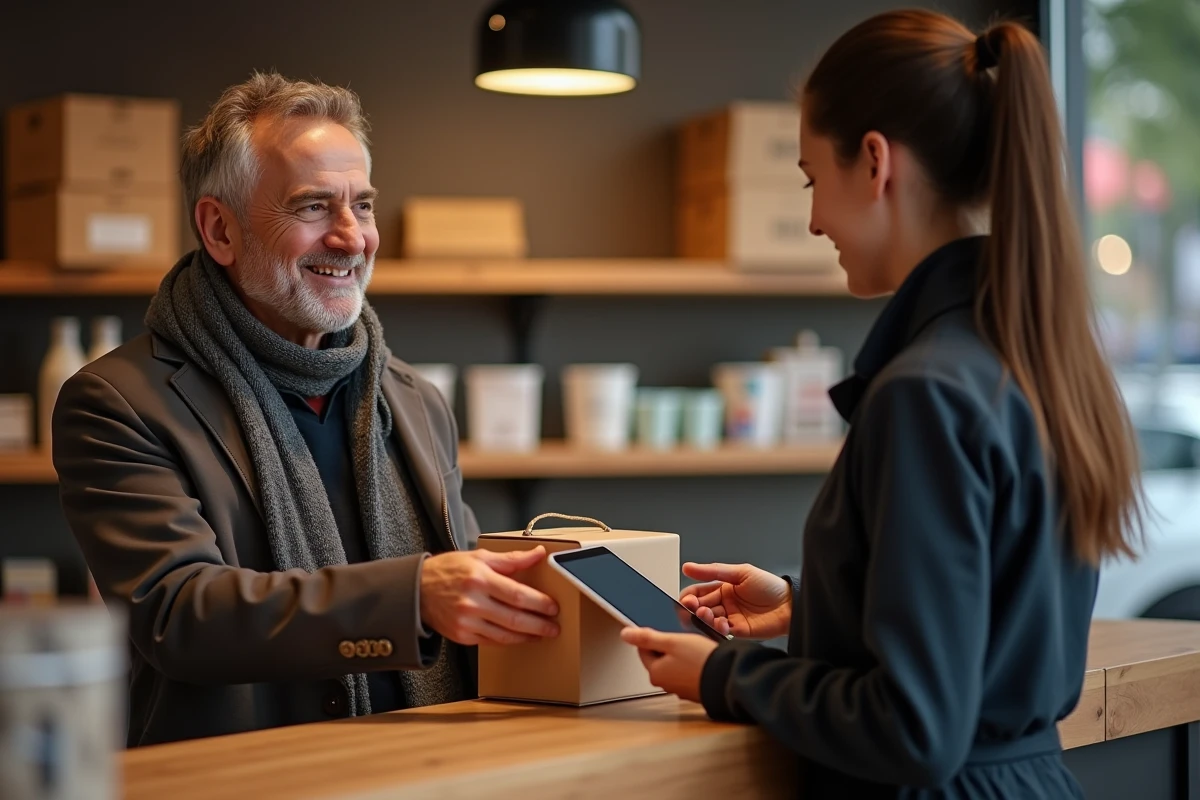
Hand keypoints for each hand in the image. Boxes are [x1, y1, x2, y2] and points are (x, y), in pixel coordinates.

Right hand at [419, 547, 560, 645]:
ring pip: (505, 634)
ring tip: (542, 633)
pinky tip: (520, 637)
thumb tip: (538, 554)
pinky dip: (509, 640)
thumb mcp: (479, 557)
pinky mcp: (462, 636)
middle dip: (539, 624)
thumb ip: (511, 559)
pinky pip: (492, 641)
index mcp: (479, 579)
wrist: (417, 590)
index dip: (539, 603)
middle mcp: (472, 602)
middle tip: (554, 626)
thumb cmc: (449, 570)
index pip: (517, 594)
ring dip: (527, 636)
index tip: (553, 607)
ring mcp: (466, 622)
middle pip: (514, 618)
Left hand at [620, 627, 718, 702]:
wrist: (728, 678)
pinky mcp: (694, 690)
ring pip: (676, 665)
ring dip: (683, 655)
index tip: (667, 631)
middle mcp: (665, 683)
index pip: (644, 649)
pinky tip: (703, 659)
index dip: (656, 636)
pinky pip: (689, 673)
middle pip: (660, 658)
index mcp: (655, 672)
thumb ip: (647, 638)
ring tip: (697, 648)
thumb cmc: (701, 660)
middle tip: (685, 639)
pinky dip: (694, 665)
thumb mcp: (672, 641)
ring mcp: (680, 688)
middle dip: (670, 646)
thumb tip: (625, 635)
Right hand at [679, 562, 791, 639]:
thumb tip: (688, 567)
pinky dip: (718, 628)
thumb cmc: (769, 586)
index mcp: (722, 588)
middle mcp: (724, 604)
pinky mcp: (737, 631)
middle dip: (694, 609)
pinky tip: (722, 623)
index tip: (686, 599)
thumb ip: (713, 571)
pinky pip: (721, 632)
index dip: (689, 597)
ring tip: (707, 614)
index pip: (698, 593)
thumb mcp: (740, 572)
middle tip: (694, 607)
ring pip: (708, 621)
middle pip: (700, 608)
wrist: (790, 604)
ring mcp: (730, 618)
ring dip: (704, 619)